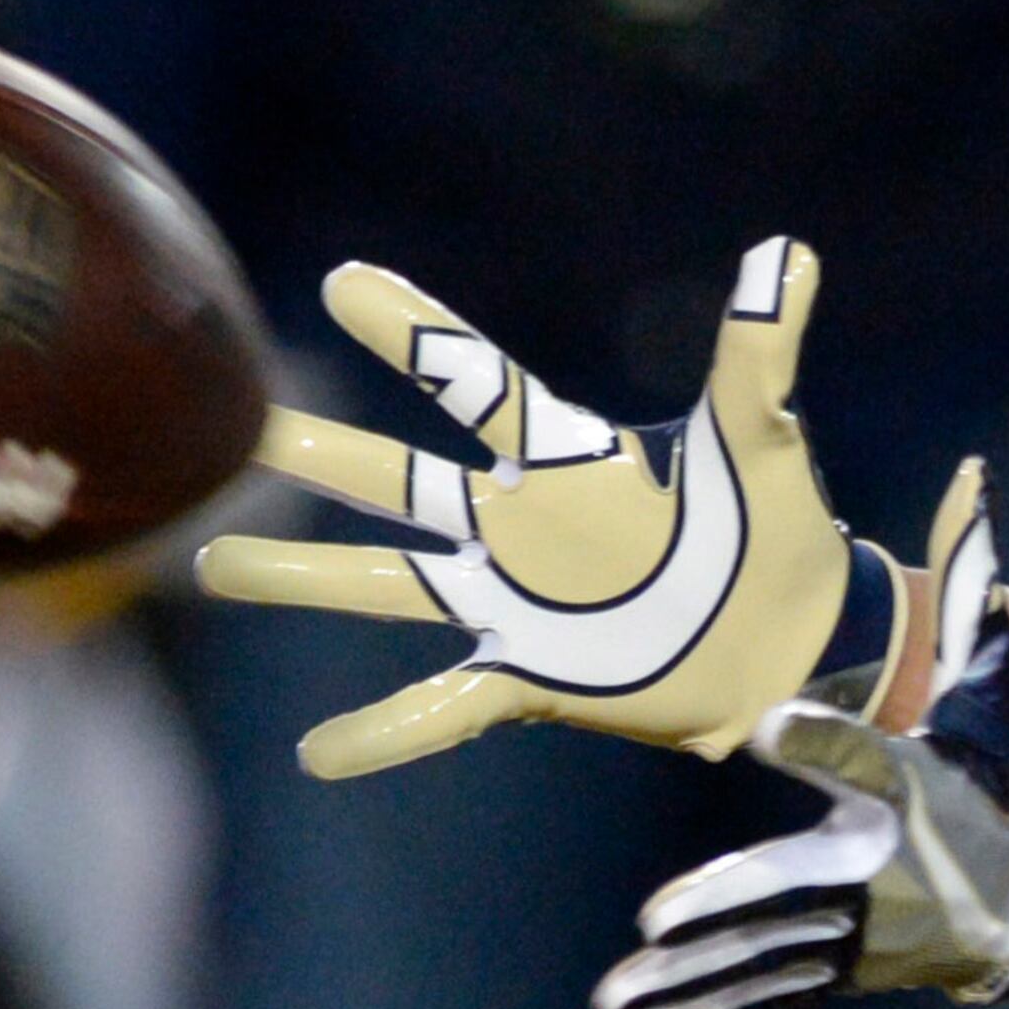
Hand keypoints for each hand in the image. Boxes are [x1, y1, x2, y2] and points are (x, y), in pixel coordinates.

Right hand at [194, 236, 904, 771]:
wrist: (798, 642)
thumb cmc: (779, 530)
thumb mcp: (761, 441)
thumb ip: (759, 354)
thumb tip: (788, 255)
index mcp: (568, 458)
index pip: (474, 381)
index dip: (412, 333)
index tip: (343, 281)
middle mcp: (521, 526)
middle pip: (400, 481)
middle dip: (323, 456)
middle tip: (239, 429)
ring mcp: (516, 605)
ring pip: (389, 584)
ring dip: (305, 578)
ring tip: (210, 567)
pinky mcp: (534, 678)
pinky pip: (442, 703)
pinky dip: (385, 731)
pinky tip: (317, 753)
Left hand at [583, 461, 1008, 1008]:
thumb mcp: (997, 682)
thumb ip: (974, 588)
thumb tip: (973, 474)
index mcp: (914, 791)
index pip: (866, 757)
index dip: (820, 737)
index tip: (770, 721)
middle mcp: (885, 873)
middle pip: (794, 891)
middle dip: (726, 907)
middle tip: (656, 922)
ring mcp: (860, 935)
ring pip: (761, 960)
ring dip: (684, 985)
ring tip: (612, 1002)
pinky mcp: (837, 967)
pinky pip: (752, 991)